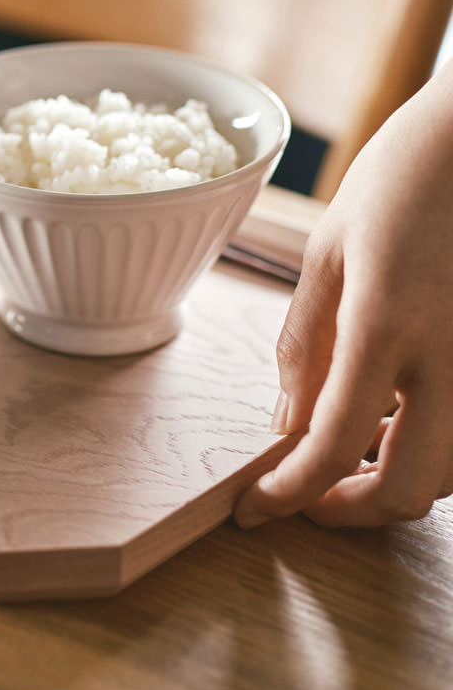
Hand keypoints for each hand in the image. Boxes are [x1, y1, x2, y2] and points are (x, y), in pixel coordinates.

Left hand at [235, 66, 452, 527]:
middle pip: (409, 488)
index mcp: (386, 323)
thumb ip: (305, 344)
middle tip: (305, 497)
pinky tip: (399, 420)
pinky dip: (435, 449)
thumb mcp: (330, 252)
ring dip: (397, 485)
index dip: (288, 493)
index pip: (333, 445)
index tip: (254, 508)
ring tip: (346, 458)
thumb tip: (286, 424)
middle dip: (349, 511)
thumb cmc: (402, 179)